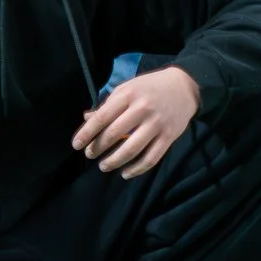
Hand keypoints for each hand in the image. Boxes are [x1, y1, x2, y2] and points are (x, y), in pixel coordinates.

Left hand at [73, 66, 201, 176]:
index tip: (76, 145)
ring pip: (131, 149)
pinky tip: (125, 173)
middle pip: (114, 134)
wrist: (184, 87)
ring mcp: (157, 124)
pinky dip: (136, 169)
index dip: (87, 133)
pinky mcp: (168, 136)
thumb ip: (108, 105)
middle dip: (98, 148)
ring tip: (104, 166)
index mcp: (128, 95)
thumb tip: (87, 119)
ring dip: (114, 161)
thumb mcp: (127, 88)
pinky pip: (151, 158)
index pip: (102, 117)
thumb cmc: (150, 87)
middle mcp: (142, 109)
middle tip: (90, 155)